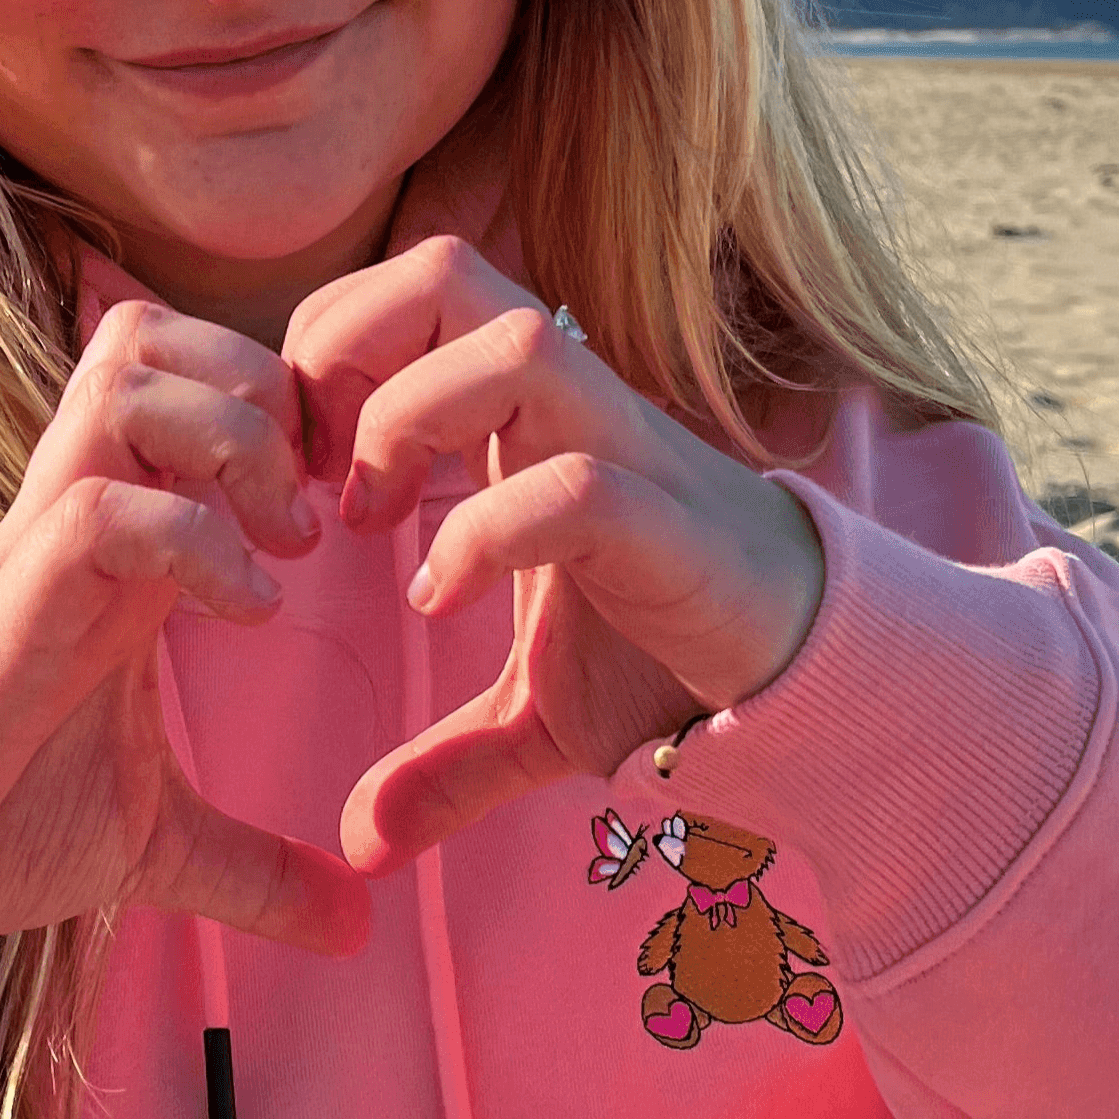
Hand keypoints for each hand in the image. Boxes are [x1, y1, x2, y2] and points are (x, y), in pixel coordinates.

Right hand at [0, 300, 371, 956]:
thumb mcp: (152, 848)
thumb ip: (256, 870)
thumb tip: (356, 927)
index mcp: (118, 545)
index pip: (185, 376)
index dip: (282, 400)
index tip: (352, 499)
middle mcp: (76, 519)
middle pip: (150, 335)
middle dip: (261, 385)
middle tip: (321, 502)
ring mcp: (37, 551)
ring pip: (123, 382)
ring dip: (231, 438)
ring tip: (286, 545)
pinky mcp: (9, 608)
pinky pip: (97, 507)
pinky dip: (191, 539)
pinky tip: (246, 613)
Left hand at [285, 236, 826, 877]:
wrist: (821, 696)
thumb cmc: (680, 668)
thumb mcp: (538, 722)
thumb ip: (444, 767)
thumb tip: (362, 847)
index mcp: (530, 419)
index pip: (415, 290)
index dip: (330, 346)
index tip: (297, 464)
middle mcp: (577, 411)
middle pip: (447, 271)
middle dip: (348, 345)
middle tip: (315, 468)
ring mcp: (631, 459)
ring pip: (515, 344)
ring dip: (408, 421)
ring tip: (371, 521)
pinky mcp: (674, 532)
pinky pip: (574, 486)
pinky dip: (484, 534)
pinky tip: (440, 599)